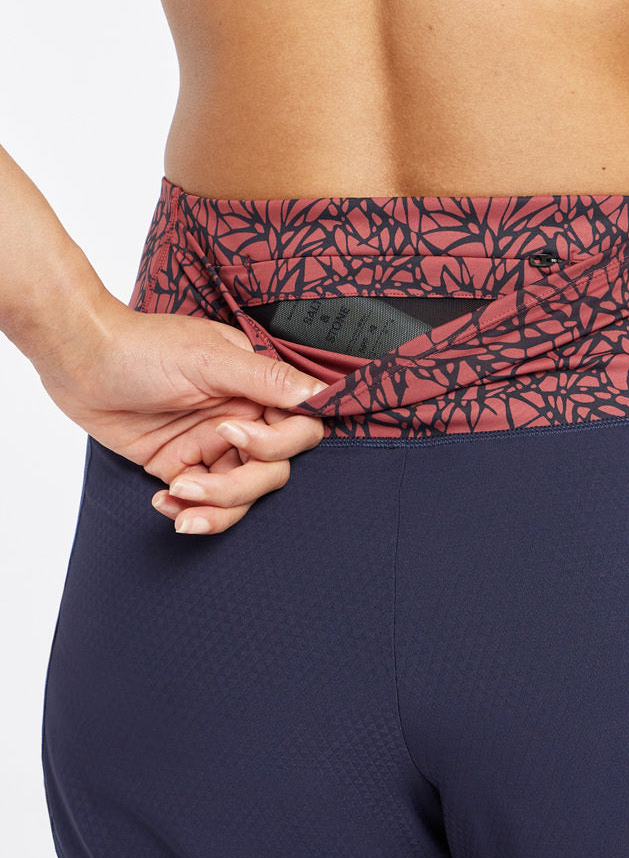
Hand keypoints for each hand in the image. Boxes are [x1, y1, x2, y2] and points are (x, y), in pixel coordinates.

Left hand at [34, 293, 325, 533]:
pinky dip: (189, 510)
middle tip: (195, 475)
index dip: (279, 445)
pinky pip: (205, 503)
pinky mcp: (183, 466)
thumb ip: (267, 378)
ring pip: (241, 495)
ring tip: (177, 492)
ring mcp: (213, 445)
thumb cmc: (141, 347)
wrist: (78, 360)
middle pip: (272, 472)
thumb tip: (320, 393)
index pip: (301, 429)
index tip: (236, 435)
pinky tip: (164, 501)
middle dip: (238, 486)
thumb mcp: (208, 358)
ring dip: (214, 506)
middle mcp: (242, 418)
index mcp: (258, 387)